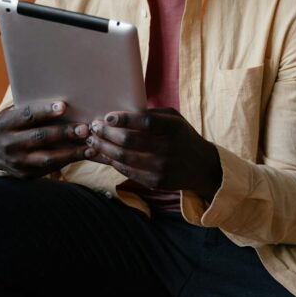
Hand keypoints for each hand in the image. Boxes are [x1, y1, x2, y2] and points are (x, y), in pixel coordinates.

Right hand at [0, 100, 89, 178]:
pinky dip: (69, 161)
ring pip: (47, 157)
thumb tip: (63, 97)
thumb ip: (31, 108)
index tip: (63, 106)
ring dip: (71, 151)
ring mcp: (17, 161)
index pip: (27, 116)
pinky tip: (84, 154)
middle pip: (40, 137)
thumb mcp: (13, 114)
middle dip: (64, 132)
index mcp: (5, 124)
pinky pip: (50, 168)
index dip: (45, 111)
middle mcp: (9, 143)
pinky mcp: (26, 174)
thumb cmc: (12, 125)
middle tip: (85, 128)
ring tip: (91, 145)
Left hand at [85, 108, 221, 199]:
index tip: (107, 117)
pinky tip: (104, 154)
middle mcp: (169, 148)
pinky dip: (112, 162)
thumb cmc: (182, 137)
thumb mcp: (174, 119)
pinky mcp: (155, 182)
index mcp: (174, 128)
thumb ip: (152, 114)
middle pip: (129, 141)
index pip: (146, 122)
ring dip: (104, 148)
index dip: (124, 119)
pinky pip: (127, 172)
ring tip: (93, 140)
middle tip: (94, 127)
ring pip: (124, 158)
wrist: (201, 167)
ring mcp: (162, 168)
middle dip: (106, 134)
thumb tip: (121, 113)